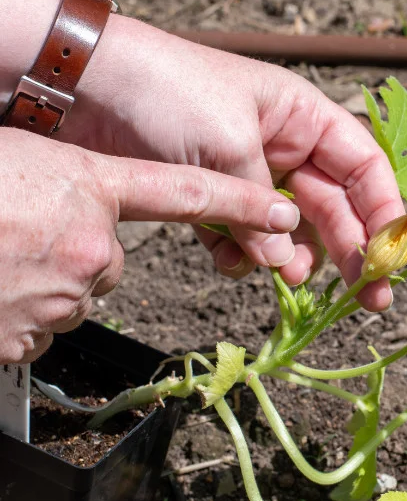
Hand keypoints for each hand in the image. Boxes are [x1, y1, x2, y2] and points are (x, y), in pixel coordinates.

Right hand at [0, 129, 298, 363]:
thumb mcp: (15, 161)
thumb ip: (62, 186)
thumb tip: (82, 214)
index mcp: (85, 186)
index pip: (183, 192)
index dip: (240, 202)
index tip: (284, 210)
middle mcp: (88, 245)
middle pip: (108, 260)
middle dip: (74, 254)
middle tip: (13, 235)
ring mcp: (59, 296)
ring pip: (74, 297)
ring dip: (39, 286)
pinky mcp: (29, 339)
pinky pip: (38, 331)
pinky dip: (15, 317)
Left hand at [62, 16, 404, 311]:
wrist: (81, 84)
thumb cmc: (167, 92)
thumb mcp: (230, 145)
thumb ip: (263, 208)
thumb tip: (285, 265)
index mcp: (305, 118)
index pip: (365, 169)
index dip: (386, 212)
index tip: (395, 255)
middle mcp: (286, 148)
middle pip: (336, 208)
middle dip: (352, 251)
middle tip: (369, 298)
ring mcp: (250, 176)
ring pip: (290, 232)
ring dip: (292, 259)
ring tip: (287, 280)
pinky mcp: (211, 200)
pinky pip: (243, 239)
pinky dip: (242, 256)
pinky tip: (230, 262)